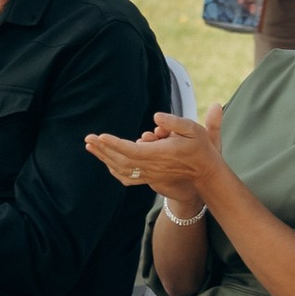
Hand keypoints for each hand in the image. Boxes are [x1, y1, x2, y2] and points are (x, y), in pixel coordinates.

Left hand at [84, 110, 220, 211]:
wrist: (206, 173)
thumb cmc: (201, 148)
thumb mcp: (194, 129)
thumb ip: (174, 122)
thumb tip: (156, 117)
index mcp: (161, 154)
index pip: (132, 150)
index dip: (115, 144)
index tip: (101, 136)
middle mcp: (153, 167)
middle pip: (121, 160)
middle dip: (103, 149)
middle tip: (88, 138)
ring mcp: (150, 175)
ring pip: (122, 170)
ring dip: (105, 158)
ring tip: (91, 147)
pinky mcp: (150, 178)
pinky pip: (127, 178)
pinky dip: (114, 170)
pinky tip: (106, 162)